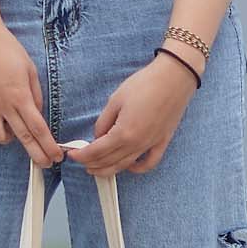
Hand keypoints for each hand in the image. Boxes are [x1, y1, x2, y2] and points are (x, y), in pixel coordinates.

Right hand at [0, 18, 62, 165]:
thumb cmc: (7, 48)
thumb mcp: (30, 68)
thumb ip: (35, 94)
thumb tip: (37, 113)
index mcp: (20, 95)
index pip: (38, 128)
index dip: (48, 145)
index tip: (57, 156)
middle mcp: (3, 105)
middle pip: (22, 138)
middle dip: (37, 154)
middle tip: (46, 163)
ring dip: (10, 140)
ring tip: (15, 132)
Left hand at [70, 56, 196, 175]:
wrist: (174, 77)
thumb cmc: (145, 84)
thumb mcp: (116, 99)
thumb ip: (104, 121)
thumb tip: (98, 136)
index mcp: (123, 133)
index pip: (97, 151)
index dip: (82, 155)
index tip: (72, 154)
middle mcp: (137, 144)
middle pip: (110, 162)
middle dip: (92, 164)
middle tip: (81, 162)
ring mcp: (151, 144)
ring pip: (125, 166)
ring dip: (109, 170)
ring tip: (97, 169)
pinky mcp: (162, 141)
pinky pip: (149, 163)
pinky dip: (137, 169)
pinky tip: (128, 166)